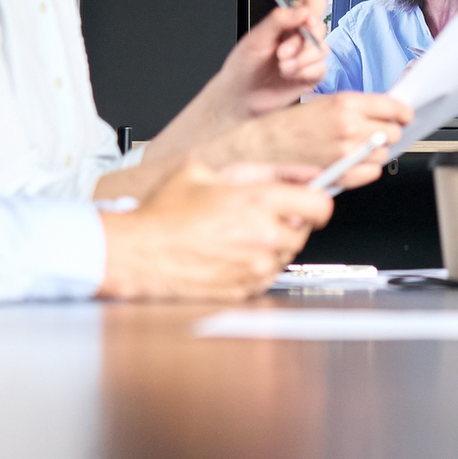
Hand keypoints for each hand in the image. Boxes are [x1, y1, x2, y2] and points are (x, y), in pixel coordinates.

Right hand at [96, 160, 333, 299]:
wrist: (137, 252)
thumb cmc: (164, 212)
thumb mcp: (207, 171)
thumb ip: (263, 169)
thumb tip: (301, 172)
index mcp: (258, 202)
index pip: (320, 206)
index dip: (316, 202)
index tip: (308, 202)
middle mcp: (263, 236)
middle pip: (304, 231)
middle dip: (288, 223)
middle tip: (259, 216)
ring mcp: (255, 266)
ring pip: (286, 254)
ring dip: (272, 245)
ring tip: (237, 235)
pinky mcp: (245, 289)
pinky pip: (267, 275)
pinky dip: (256, 265)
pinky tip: (229, 254)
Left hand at [206, 0, 329, 122]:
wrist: (240, 98)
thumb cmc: (243, 67)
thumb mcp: (256, 39)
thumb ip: (278, 20)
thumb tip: (302, 10)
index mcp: (287, 21)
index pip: (313, 4)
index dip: (313, 10)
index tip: (304, 22)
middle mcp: (300, 36)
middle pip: (320, 27)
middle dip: (301, 42)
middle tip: (281, 53)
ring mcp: (307, 56)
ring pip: (322, 49)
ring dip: (302, 60)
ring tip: (282, 67)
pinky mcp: (311, 74)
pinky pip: (321, 68)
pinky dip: (305, 73)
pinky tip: (290, 76)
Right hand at [223, 92, 408, 183]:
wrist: (263, 148)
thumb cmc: (287, 125)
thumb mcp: (323, 102)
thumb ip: (356, 107)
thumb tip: (385, 112)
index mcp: (346, 104)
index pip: (394, 107)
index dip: (401, 112)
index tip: (402, 114)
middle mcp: (349, 128)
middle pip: (393, 132)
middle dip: (388, 130)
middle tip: (376, 129)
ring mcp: (347, 153)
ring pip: (383, 153)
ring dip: (376, 150)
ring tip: (357, 146)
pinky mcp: (341, 174)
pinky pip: (371, 173)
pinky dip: (367, 168)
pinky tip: (353, 161)